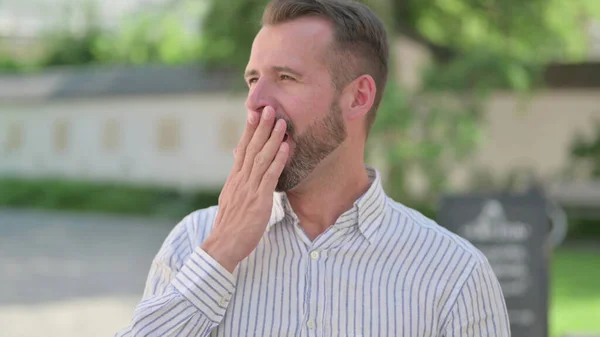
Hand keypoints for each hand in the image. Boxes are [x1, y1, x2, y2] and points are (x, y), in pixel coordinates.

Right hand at [201, 106, 288, 272]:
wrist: (223, 246)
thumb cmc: (229, 226)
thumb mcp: (230, 199)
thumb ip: (237, 182)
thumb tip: (239, 168)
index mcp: (234, 179)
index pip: (242, 149)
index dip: (249, 130)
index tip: (254, 113)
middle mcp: (240, 180)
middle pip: (251, 148)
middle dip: (261, 127)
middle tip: (269, 108)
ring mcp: (249, 189)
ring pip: (261, 158)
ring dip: (272, 138)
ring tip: (281, 122)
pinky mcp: (258, 201)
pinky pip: (269, 176)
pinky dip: (278, 160)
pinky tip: (286, 147)